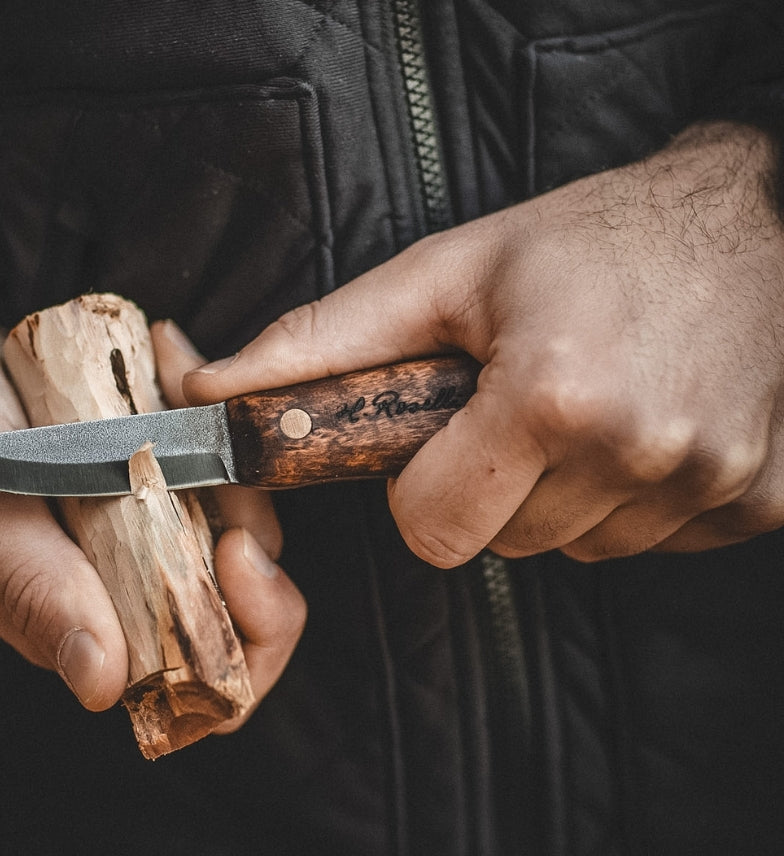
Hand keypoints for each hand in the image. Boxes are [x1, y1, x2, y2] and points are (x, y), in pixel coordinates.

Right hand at [0, 301, 303, 715]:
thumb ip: (37, 594)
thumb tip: (99, 685)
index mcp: (93, 622)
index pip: (207, 674)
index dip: (248, 632)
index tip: (237, 550)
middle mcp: (133, 583)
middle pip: (245, 597)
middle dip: (252, 526)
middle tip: (218, 455)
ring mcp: (151, 523)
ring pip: (242, 516)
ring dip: (229, 450)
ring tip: (171, 379)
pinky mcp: (159, 467)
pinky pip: (217, 452)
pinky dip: (205, 406)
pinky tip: (166, 360)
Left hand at [183, 121, 783, 565]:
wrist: (757, 224)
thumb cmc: (592, 239)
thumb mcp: (450, 274)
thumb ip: (324, 341)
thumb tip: (209, 388)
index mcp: (551, 397)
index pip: (433, 533)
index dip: (421, 494)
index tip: (443, 443)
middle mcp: (638, 452)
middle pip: (504, 545)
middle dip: (492, 493)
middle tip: (521, 412)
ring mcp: (707, 486)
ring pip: (577, 549)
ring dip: (563, 497)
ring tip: (587, 411)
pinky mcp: (759, 506)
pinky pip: (651, 544)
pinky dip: (630, 503)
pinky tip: (646, 428)